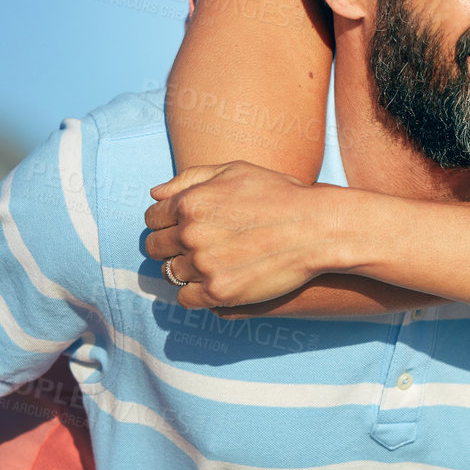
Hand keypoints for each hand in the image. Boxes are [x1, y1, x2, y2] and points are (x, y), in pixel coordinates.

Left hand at [143, 162, 333, 309]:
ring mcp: (203, 264)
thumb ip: (191, 178)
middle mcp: (191, 233)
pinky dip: (196, 293)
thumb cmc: (279, 195)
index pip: (152, 219)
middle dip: (171, 247)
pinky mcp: (218, 291)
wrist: (316, 228)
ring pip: (171, 274)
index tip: (182, 228)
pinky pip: (186, 298)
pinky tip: (215, 282)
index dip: (165, 223)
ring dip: (186, 270)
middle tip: (197, 247)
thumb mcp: (236, 171)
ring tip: (212, 263)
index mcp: (190, 202)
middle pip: (156, 248)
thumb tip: (155, 194)